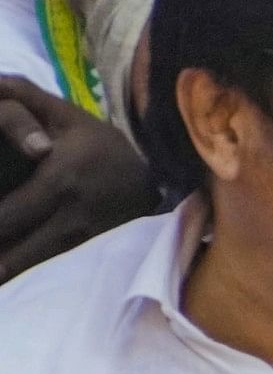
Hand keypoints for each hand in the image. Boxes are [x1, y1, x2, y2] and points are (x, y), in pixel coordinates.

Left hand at [0, 78, 156, 281]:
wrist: (155, 181)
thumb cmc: (101, 145)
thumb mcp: (66, 115)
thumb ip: (22, 96)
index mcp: (59, 181)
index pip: (5, 216)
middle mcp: (69, 218)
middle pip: (10, 253)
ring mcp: (80, 243)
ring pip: (23, 270)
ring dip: (1, 272)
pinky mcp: (83, 257)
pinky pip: (41, 274)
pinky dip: (15, 276)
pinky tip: (2, 277)